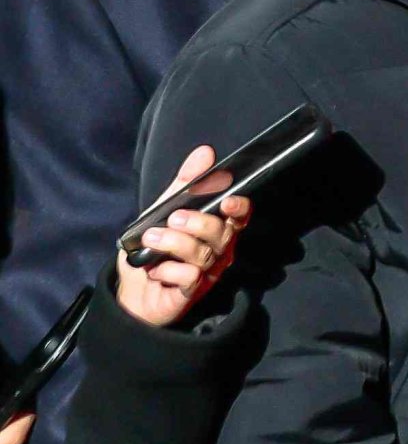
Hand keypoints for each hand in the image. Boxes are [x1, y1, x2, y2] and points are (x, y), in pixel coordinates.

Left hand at [111, 144, 250, 328]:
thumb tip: (205, 151)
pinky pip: (188, 278)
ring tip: (151, 238)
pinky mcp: (190, 292)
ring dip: (175, 243)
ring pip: (204, 254)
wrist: (131, 291)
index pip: (240, 216)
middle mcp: (218, 250)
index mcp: (216, 229)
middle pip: (222, 233)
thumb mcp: (161, 211)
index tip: (227, 200)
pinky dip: (167, 270)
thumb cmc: (153, 248)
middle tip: (173, 218)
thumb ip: (183, 184)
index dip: (240, 207)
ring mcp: (207, 273)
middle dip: (198, 223)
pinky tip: (153, 270)